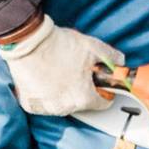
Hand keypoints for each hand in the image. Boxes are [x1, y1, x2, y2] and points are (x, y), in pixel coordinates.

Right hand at [0, 15, 121, 115]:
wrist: (28, 41)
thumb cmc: (59, 45)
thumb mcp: (94, 47)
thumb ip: (112, 58)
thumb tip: (120, 63)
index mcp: (83, 98)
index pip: (103, 103)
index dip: (104, 91)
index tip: (99, 84)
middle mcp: (65, 107)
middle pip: (81, 103)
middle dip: (82, 89)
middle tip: (76, 72)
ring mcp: (46, 107)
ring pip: (62, 104)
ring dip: (63, 93)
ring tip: (59, 73)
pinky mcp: (30, 104)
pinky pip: (43, 103)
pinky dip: (45, 94)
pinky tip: (45, 79)